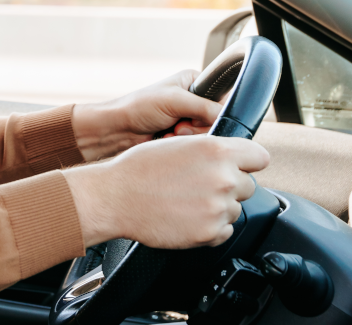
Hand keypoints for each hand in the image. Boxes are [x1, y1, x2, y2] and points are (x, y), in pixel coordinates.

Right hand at [63, 134, 269, 248]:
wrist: (115, 198)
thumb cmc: (138, 169)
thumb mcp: (178, 144)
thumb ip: (211, 149)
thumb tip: (232, 158)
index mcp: (217, 150)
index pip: (260, 157)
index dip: (247, 162)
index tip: (238, 166)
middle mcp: (223, 178)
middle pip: (249, 185)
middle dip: (229, 185)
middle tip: (199, 186)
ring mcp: (218, 207)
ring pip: (235, 208)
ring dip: (216, 207)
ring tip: (186, 201)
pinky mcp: (210, 232)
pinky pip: (224, 230)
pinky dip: (209, 227)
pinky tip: (186, 216)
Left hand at [71, 70, 222, 161]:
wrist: (116, 130)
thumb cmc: (138, 107)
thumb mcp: (175, 101)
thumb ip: (205, 108)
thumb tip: (228, 118)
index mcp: (195, 82)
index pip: (223, 99)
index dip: (214, 113)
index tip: (196, 118)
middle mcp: (194, 100)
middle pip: (217, 120)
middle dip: (197, 128)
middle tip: (179, 127)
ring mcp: (188, 120)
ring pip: (207, 136)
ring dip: (189, 138)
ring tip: (171, 133)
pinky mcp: (182, 137)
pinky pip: (196, 146)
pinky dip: (183, 145)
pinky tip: (167, 141)